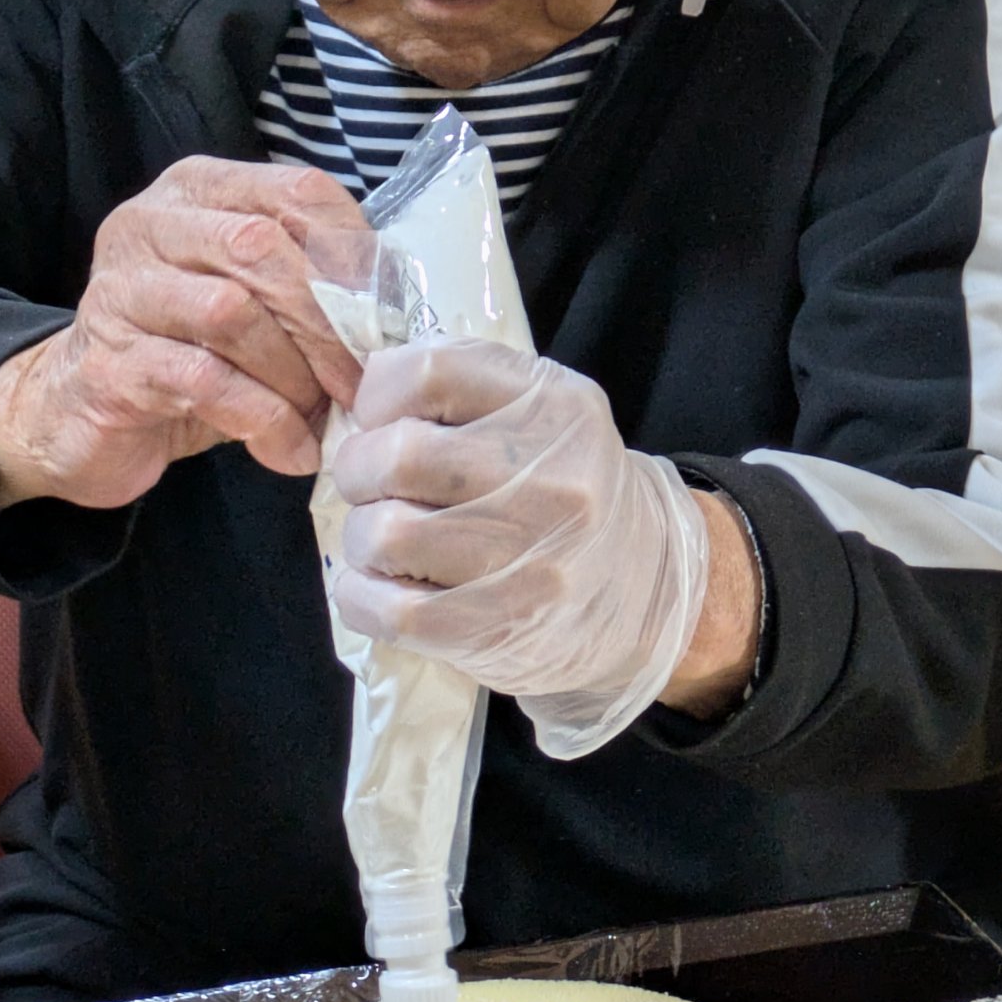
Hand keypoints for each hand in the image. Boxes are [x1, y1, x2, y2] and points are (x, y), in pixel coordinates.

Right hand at [0, 159, 368, 512]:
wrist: (78, 413)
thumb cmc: (184, 352)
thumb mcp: (253, 305)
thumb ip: (308, 288)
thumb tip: (396, 318)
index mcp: (199, 191)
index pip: (296, 191)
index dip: (354, 254)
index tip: (388, 317)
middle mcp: (151, 224)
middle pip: (263, 248)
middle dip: (327, 322)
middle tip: (363, 381)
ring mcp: (120, 291)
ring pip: (231, 312)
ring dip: (294, 373)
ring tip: (322, 415)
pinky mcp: (110, 362)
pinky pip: (203, 382)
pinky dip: (263, 420)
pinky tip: (290, 450)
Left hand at [330, 339, 759, 750]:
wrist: (643, 587)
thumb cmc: (564, 489)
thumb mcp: (542, 411)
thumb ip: (463, 386)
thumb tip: (362, 389)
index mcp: (556, 408)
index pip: (431, 372)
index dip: (380, 395)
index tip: (381, 420)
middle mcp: (551, 480)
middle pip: (396, 456)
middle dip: (358, 470)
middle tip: (371, 485)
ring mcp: (527, 561)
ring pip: (384, 534)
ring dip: (361, 536)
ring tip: (385, 539)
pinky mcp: (496, 628)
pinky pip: (389, 609)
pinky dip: (360, 595)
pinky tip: (378, 586)